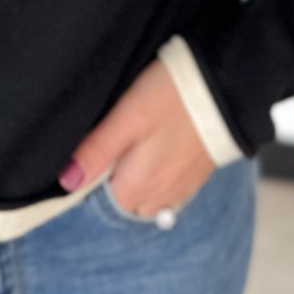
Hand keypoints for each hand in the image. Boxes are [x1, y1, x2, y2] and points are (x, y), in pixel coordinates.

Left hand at [57, 56, 215, 216]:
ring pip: (146, 200)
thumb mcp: (127, 118)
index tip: (88, 158)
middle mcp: (159, 198)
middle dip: (111, 185)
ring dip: (135, 184)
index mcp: (136, 188)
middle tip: (108, 150)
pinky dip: (157, 182)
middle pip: (123, 204)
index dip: (89, 182)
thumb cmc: (172, 97)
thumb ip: (97, 151)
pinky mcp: (196, 178)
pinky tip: (157, 158)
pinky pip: (169, 193)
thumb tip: (67, 181)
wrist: (226, 89)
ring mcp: (180, 190)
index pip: (99, 203)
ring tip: (132, 153)